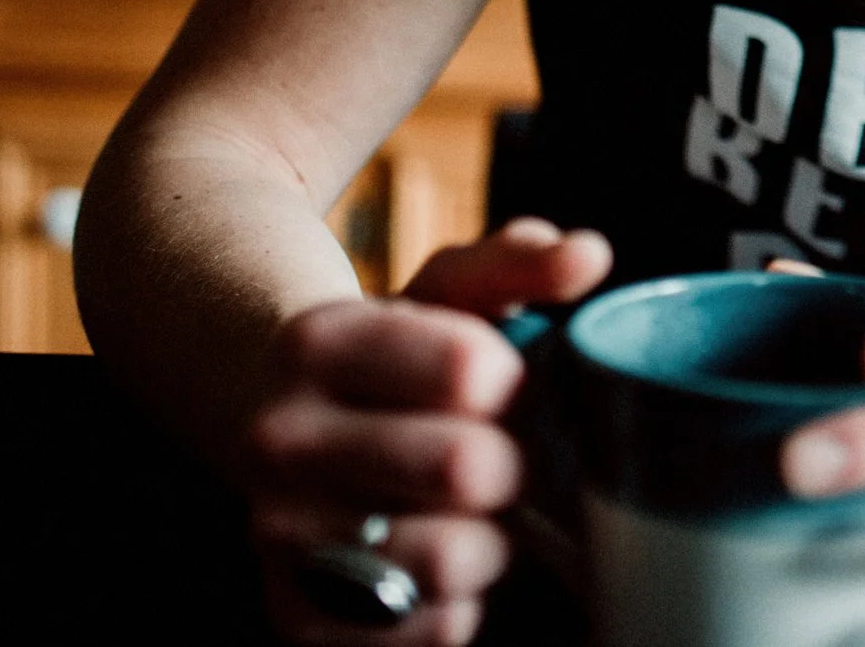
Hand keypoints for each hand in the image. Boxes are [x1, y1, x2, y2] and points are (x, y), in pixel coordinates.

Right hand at [246, 218, 611, 645]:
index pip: (469, 369)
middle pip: (466, 469)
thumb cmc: (391, 353)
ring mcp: (279, 533)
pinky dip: (461, 604)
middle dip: (513, 464)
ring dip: (491, 543)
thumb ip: (516, 263)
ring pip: (448, 561)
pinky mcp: (297, 613)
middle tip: (504, 456)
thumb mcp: (444, 290)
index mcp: (319, 343)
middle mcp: (281, 439)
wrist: (276, 413)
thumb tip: (587, 255)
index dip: (513, 380)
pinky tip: (444, 560)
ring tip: (474, 512)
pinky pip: (430, 631)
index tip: (501, 383)